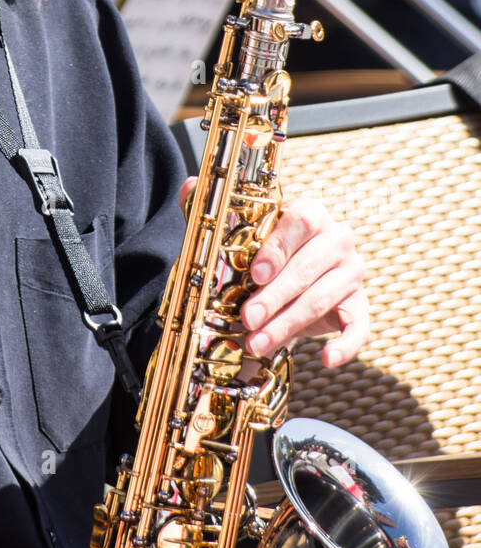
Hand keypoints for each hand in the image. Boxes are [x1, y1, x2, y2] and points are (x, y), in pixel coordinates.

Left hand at [179, 182, 367, 368]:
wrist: (294, 279)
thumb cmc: (266, 252)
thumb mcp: (242, 231)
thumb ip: (216, 210)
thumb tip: (188, 187)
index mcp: (311, 213)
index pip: (301, 221)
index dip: (278, 247)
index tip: (254, 273)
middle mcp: (338, 239)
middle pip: (309, 266)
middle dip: (275, 296)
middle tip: (247, 318)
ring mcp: (352, 272)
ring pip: (322, 299)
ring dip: (288, 325)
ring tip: (257, 343)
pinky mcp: (359, 305)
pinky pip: (359, 327)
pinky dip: (344, 346)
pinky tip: (325, 360)